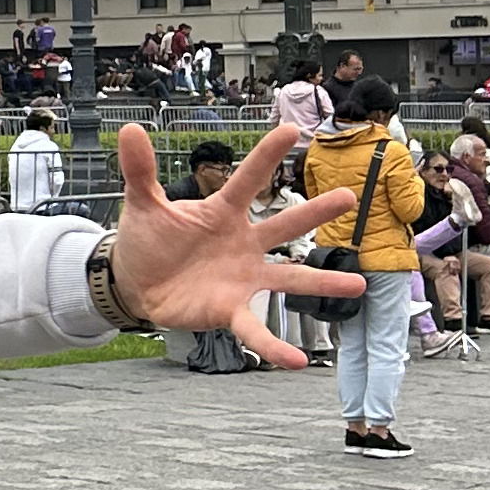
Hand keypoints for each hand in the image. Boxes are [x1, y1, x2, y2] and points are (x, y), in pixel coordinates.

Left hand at [106, 123, 362, 371]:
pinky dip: (275, 347)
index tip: (291, 130)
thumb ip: (139, 169)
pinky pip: (257, 329)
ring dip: (321, 283)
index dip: (266, 156)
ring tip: (358, 287)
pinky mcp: (231, 309)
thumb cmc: (148, 240)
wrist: (135, 283)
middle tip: (348, 196)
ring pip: (288, 278)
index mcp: (222, 213)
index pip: (247, 180)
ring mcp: (243, 278)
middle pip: (283, 225)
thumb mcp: (141, 203)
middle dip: (315, 212)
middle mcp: (242, 244)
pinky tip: (298, 361)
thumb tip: (131, 128)